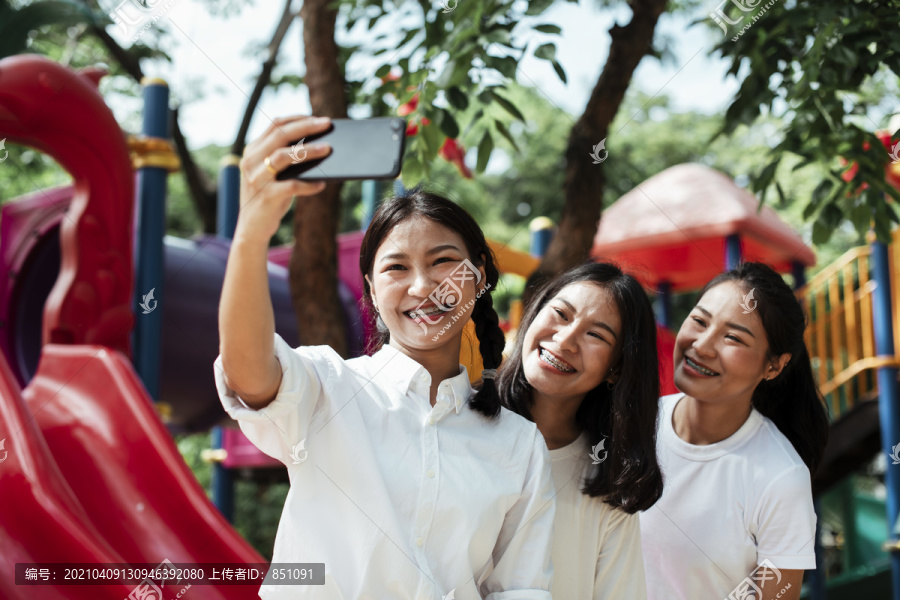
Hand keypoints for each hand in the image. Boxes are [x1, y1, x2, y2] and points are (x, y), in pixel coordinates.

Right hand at [236, 115, 332, 242]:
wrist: (251, 229)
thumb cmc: (269, 197)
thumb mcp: (272, 174)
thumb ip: (285, 158)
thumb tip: (319, 145)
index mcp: (252, 151)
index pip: (275, 125)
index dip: (297, 118)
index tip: (317, 117)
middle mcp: (251, 161)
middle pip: (280, 135)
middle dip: (306, 127)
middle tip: (327, 124)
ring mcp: (257, 179)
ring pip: (283, 156)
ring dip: (309, 151)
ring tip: (328, 149)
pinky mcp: (266, 197)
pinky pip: (291, 186)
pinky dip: (309, 185)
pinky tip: (322, 184)